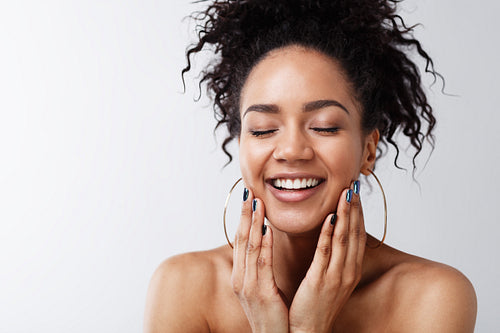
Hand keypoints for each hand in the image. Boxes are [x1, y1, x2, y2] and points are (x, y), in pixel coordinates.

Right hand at [231, 188, 288, 332]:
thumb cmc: (272, 316)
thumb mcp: (262, 289)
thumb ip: (260, 268)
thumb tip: (263, 246)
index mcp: (242, 276)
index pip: (241, 240)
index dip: (243, 218)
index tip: (249, 197)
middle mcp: (240, 279)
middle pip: (241, 239)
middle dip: (245, 214)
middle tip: (249, 191)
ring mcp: (248, 286)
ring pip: (248, 247)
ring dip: (252, 222)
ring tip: (256, 202)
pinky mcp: (260, 294)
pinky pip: (261, 263)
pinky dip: (262, 243)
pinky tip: (265, 228)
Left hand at [289, 183, 365, 331]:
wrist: (308, 332)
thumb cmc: (315, 305)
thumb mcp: (328, 279)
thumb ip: (330, 258)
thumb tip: (329, 238)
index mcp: (349, 270)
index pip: (357, 235)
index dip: (357, 213)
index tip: (355, 193)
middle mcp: (348, 271)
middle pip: (355, 233)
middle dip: (355, 208)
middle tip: (354, 185)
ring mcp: (336, 277)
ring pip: (344, 239)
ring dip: (345, 214)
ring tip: (346, 193)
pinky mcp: (321, 281)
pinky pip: (326, 253)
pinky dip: (329, 234)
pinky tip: (330, 218)